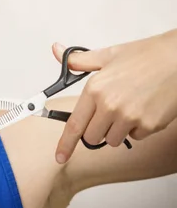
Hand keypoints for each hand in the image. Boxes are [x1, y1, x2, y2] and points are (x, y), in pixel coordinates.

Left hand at [52, 29, 176, 163]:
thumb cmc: (147, 56)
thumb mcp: (108, 55)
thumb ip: (80, 60)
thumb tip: (56, 51)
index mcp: (95, 89)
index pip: (74, 125)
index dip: (65, 144)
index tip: (60, 156)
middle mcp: (110, 105)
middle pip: (92, 137)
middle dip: (96, 129)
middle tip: (107, 113)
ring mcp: (130, 117)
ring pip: (112, 140)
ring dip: (116, 130)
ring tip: (128, 107)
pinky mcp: (149, 125)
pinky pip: (135, 137)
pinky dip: (137, 128)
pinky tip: (143, 109)